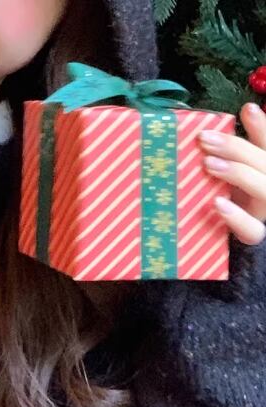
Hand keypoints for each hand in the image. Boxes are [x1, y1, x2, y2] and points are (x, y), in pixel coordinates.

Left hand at [199, 102, 265, 245]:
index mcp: (264, 169)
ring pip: (265, 190)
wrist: (229, 240)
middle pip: (265, 163)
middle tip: (205, 139)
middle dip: (236, 148)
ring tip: (208, 163)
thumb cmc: (232, 200)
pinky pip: (252, 230)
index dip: (262, 127)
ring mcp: (264, 212)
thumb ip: (233, 153)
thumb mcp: (233, 173)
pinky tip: (218, 203)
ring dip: (238, 173)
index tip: (246, 109)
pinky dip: (236, 217)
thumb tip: (233, 116)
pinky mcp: (253, 235)